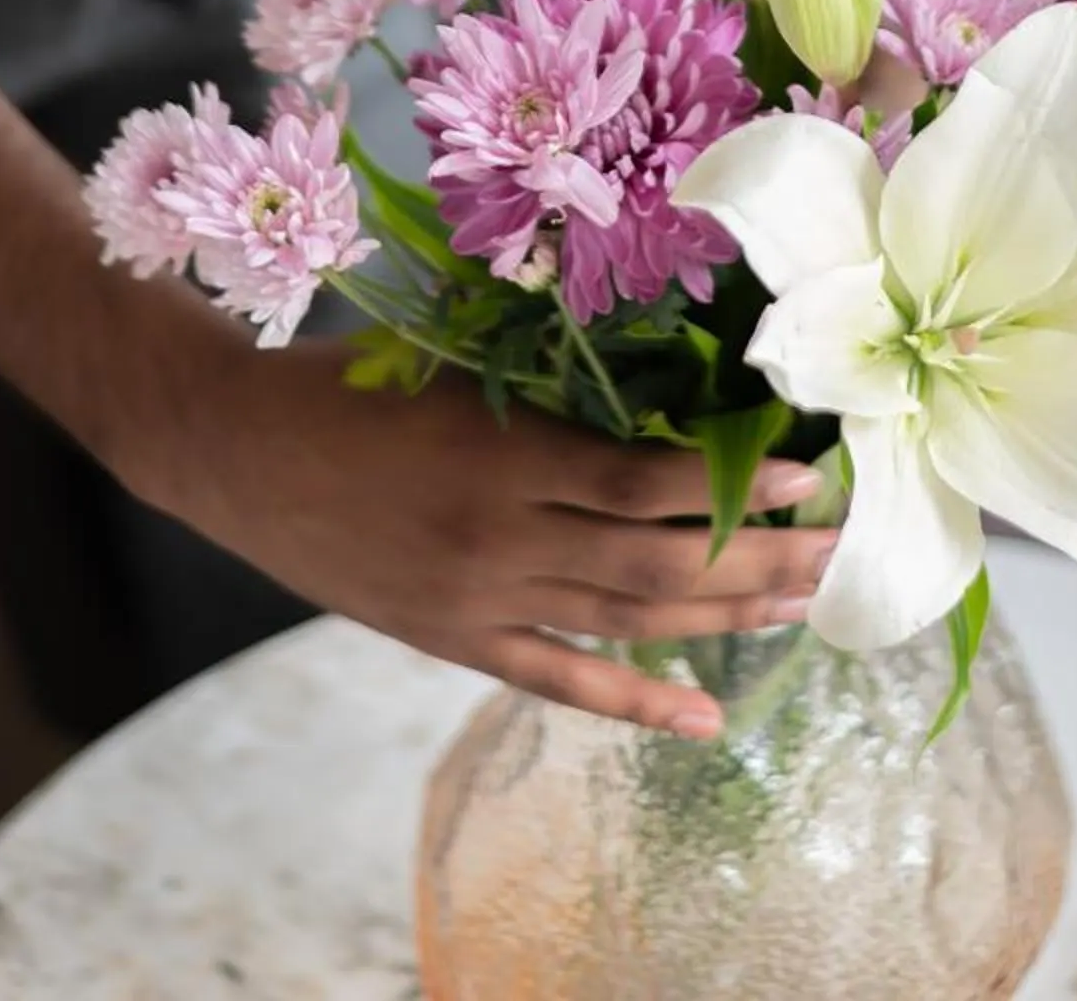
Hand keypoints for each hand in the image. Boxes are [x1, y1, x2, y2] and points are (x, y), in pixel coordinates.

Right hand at [145, 333, 837, 737]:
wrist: (235, 447)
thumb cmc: (348, 378)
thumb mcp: (456, 360)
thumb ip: (549, 386)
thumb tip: (664, 385)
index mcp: (503, 448)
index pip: (650, 478)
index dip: (737, 483)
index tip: (812, 472)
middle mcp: (501, 533)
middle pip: (660, 560)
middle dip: (760, 558)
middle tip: (840, 548)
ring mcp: (478, 596)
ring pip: (627, 620)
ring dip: (724, 616)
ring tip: (804, 606)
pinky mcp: (453, 638)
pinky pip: (560, 679)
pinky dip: (637, 701)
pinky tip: (705, 715)